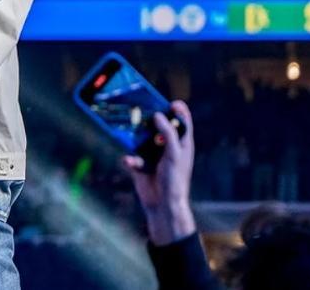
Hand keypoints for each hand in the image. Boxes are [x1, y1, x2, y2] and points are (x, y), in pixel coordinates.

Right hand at [122, 100, 195, 245]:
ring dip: (134, 137)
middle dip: (149, 119)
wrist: (162, 205)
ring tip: (127, 128)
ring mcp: (153, 154)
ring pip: (141, 138)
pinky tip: (130, 161)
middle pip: (158, 126)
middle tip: (140, 108)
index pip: (182, 122)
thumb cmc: (175, 179)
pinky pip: (131, 155)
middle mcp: (167, 146)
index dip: (177, 111)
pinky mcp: (139, 164)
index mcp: (182, 143)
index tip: (171, 102)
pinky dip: (130, 158)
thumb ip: (168, 133)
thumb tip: (158, 115)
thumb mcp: (174, 153)